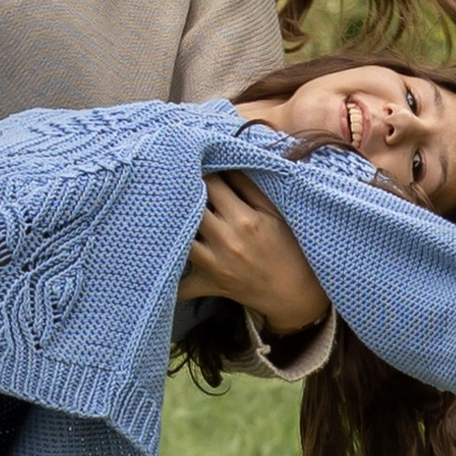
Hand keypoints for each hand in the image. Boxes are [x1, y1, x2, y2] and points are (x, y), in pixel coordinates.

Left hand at [177, 175, 328, 334]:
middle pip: (189, 208)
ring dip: (172, 225)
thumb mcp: (273, 213)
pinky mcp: (209, 284)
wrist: (294, 292)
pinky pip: (181, 286)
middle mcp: (225, 240)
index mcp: (243, 218)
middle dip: (183, 193)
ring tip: (170, 214)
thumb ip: (248, 187)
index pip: (210, 185)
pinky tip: (161, 263)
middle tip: (179, 186)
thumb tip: (224, 163)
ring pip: (178, 239)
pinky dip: (170, 278)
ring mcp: (214, 264)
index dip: (202, 171)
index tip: (197, 165)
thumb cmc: (287, 247)